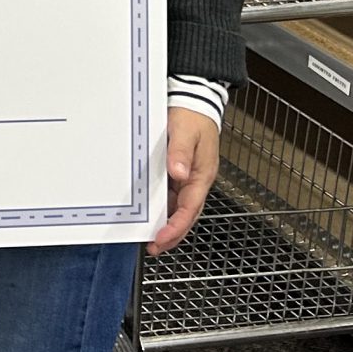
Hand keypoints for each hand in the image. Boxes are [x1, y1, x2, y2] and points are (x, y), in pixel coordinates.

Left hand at [148, 107, 219, 254]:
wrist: (194, 103)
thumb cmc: (193, 117)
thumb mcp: (186, 131)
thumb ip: (181, 152)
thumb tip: (178, 172)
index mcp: (201, 175)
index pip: (189, 208)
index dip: (176, 226)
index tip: (161, 238)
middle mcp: (195, 181)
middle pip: (185, 215)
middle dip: (172, 234)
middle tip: (154, 248)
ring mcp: (188, 179)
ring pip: (178, 209)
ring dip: (167, 225)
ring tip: (151, 239)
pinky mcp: (179, 174)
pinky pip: (172, 197)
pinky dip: (163, 209)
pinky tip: (151, 215)